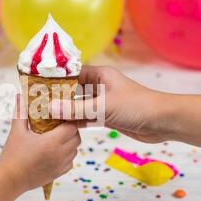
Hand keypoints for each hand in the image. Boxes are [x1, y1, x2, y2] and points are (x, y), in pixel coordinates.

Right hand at [0, 96, 80, 192]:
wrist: (9, 180)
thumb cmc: (12, 154)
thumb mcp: (17, 131)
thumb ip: (21, 112)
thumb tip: (19, 95)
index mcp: (52, 142)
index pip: (72, 127)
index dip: (68, 121)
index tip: (60, 117)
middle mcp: (60, 154)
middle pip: (76, 138)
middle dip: (70, 131)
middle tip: (59, 127)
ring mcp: (60, 165)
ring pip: (75, 150)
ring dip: (70, 143)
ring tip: (57, 138)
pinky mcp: (58, 174)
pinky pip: (70, 162)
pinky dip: (67, 156)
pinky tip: (55, 152)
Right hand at [50, 66, 170, 143]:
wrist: (162, 122)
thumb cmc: (135, 106)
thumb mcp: (102, 107)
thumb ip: (76, 108)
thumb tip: (49, 108)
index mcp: (100, 75)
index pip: (73, 73)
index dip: (56, 78)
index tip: (39, 85)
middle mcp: (100, 86)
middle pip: (74, 90)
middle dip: (58, 97)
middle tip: (38, 104)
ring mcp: (103, 102)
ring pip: (79, 105)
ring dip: (66, 111)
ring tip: (45, 116)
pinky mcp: (106, 116)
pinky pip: (86, 117)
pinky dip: (75, 122)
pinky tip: (61, 127)